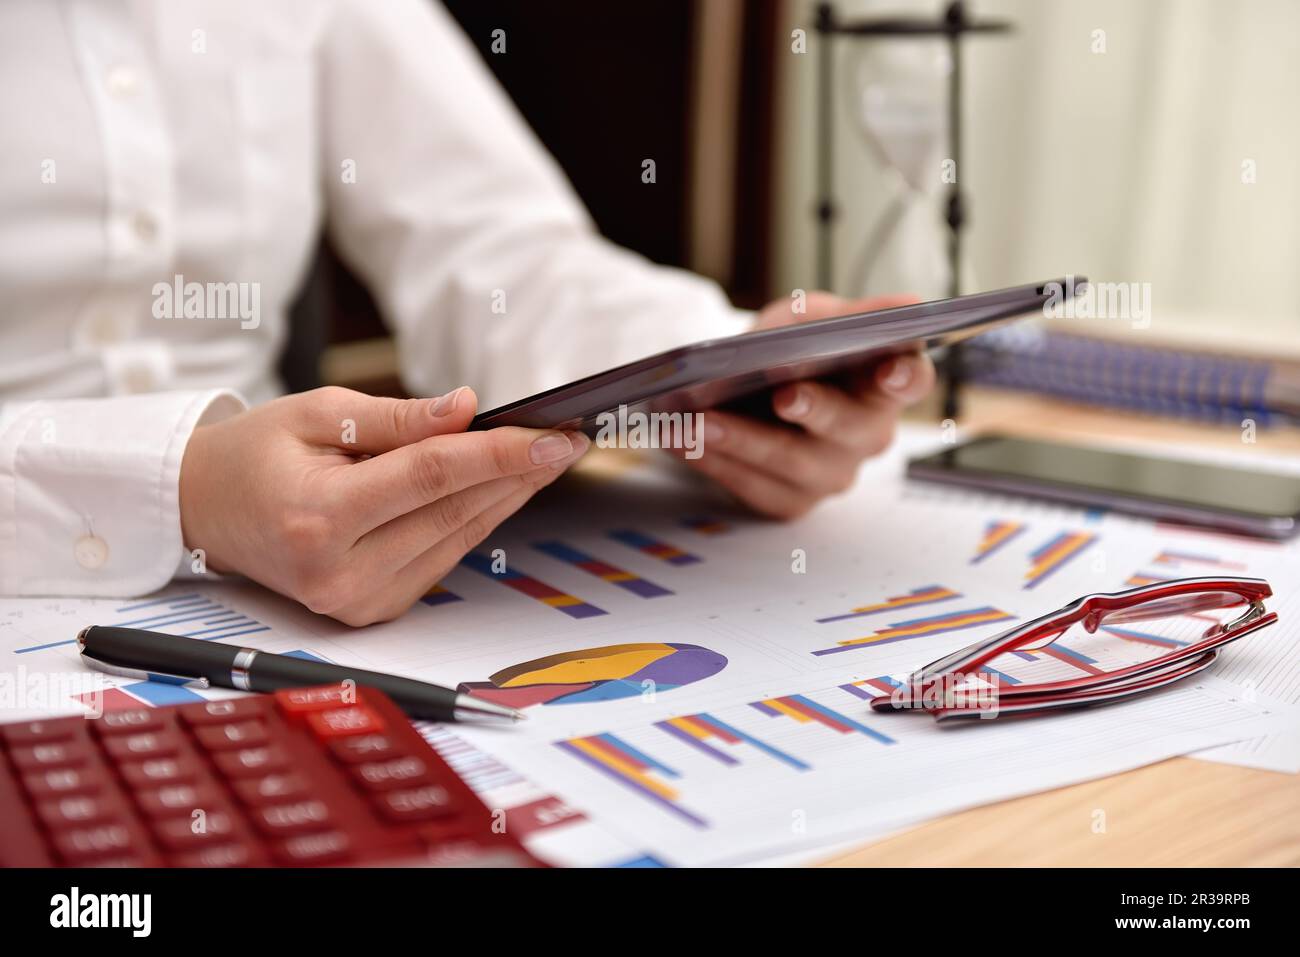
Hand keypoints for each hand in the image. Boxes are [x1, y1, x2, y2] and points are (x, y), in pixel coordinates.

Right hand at [179, 386, 588, 624]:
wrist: (205, 511)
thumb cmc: (256, 454)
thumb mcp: (316, 413)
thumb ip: (397, 419)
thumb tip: (467, 409)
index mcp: (318, 519)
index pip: (430, 478)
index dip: (499, 454)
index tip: (553, 436)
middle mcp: (339, 574)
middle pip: (454, 513)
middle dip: (518, 473)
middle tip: (567, 440)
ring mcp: (357, 602)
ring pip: (457, 538)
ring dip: (507, 496)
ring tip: (546, 457)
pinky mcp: (372, 611)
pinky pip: (441, 556)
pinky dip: (474, 519)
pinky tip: (501, 487)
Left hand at [677, 292, 934, 518]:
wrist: (745, 385)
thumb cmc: (790, 349)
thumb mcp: (814, 318)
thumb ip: (853, 315)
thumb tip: (910, 306)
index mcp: (884, 384)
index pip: (911, 381)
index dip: (905, 376)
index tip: (889, 368)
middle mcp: (867, 436)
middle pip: (849, 428)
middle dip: (815, 410)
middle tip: (782, 394)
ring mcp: (830, 473)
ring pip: (792, 464)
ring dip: (742, 440)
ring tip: (698, 420)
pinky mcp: (790, 500)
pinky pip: (754, 487)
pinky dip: (714, 463)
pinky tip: (681, 440)